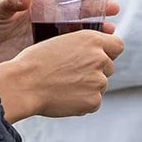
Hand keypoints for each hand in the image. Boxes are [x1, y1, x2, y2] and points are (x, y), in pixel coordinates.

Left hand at [0, 0, 120, 73]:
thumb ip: (10, 3)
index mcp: (37, 4)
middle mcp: (45, 19)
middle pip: (76, 12)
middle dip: (97, 9)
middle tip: (114, 10)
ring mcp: (47, 38)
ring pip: (77, 32)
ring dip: (95, 31)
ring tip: (111, 32)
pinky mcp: (47, 56)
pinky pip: (69, 52)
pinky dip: (83, 51)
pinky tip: (96, 54)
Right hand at [0, 30, 123, 120]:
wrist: (23, 84)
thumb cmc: (35, 62)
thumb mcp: (61, 41)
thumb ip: (83, 46)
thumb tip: (98, 55)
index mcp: (91, 39)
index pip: (117, 45)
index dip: (109, 52)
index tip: (100, 56)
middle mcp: (100, 58)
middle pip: (109, 67)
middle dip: (95, 71)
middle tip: (71, 74)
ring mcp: (99, 81)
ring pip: (100, 85)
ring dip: (87, 87)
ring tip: (63, 86)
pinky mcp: (94, 101)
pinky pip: (93, 102)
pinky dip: (82, 102)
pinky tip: (63, 97)